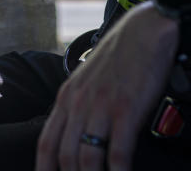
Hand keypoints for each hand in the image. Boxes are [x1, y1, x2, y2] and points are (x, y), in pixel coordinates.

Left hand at [36, 4, 178, 170]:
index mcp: (67, 97)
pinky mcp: (126, 110)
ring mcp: (101, 108)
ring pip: (88, 159)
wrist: (145, 32)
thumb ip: (78, 105)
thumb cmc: (120, 56)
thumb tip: (75, 134)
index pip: (46, 143)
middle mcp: (79, 104)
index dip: (45, 169)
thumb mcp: (87, 79)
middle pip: (66, 156)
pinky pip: (118, 153)